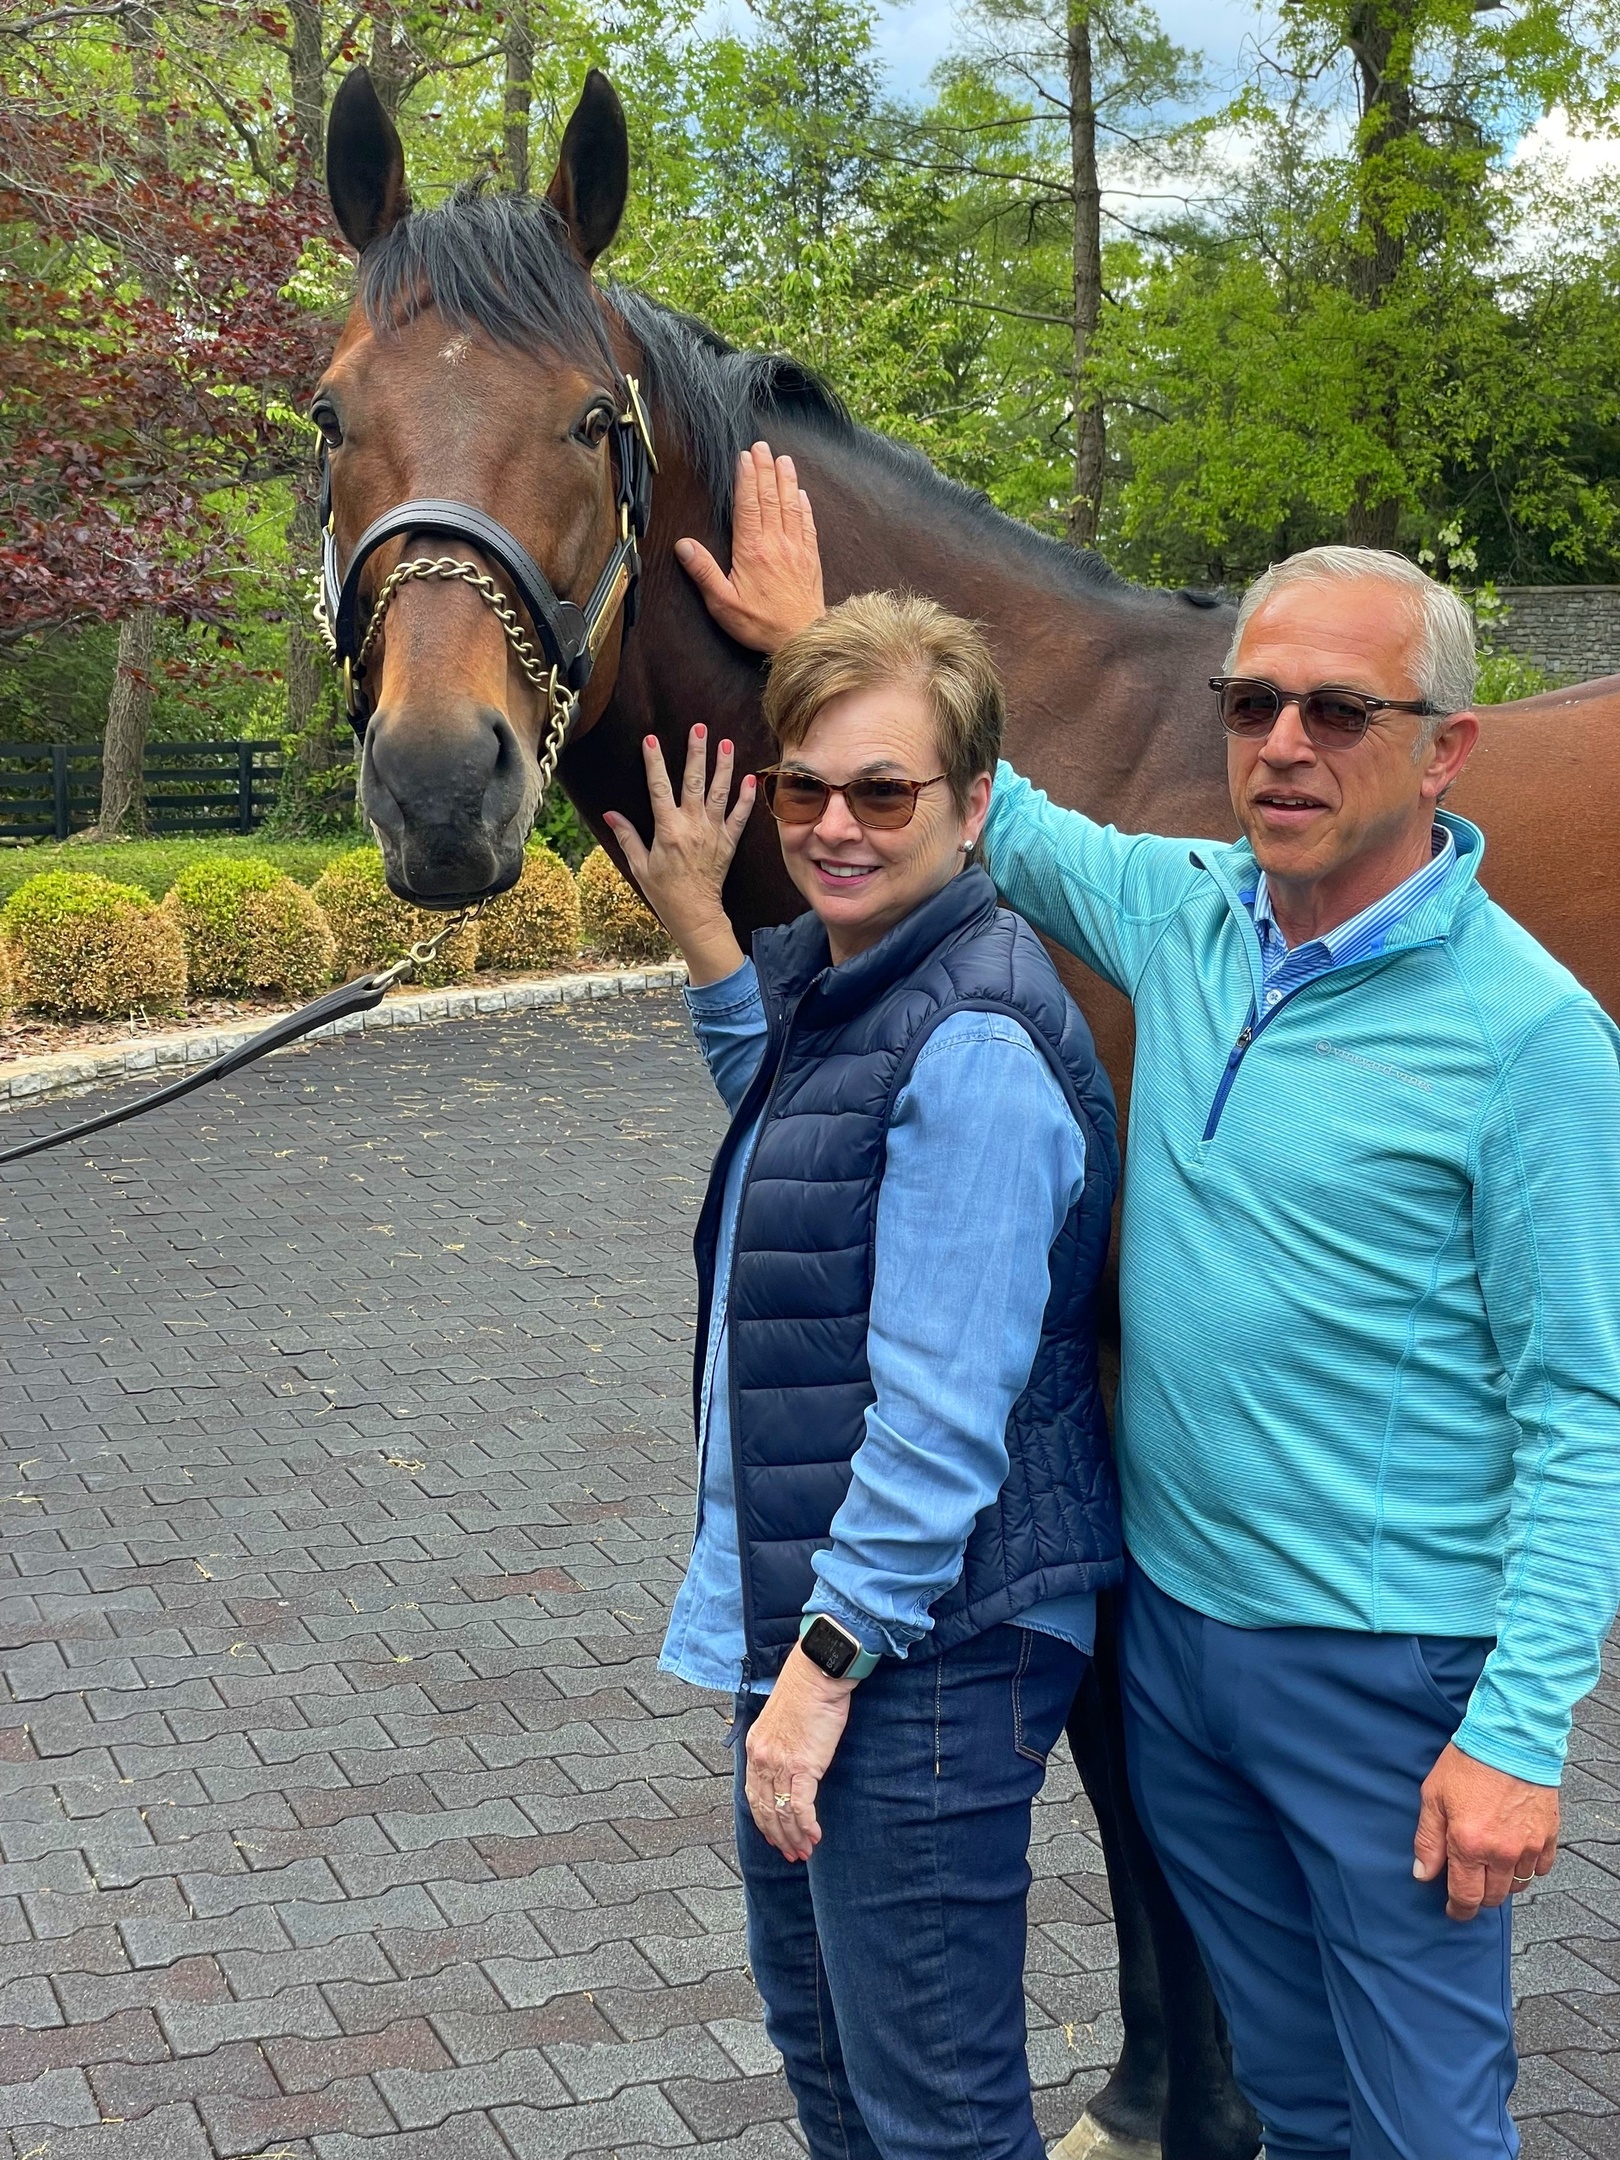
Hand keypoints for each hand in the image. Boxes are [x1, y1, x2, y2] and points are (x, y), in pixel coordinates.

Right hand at [603, 727, 752, 986]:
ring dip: (723, 766)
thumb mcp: (639, 865)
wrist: (695, 914)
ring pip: (719, 792)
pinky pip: (740, 816)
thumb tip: (609, 813)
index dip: (654, 762)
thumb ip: (627, 836)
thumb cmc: (664, 892)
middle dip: (695, 752)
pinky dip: (746, 798)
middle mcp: (692, 826)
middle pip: (693, 781)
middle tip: (699, 727)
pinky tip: (751, 778)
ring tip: (726, 743)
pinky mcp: (729, 842)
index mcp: (667, 829)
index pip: (658, 787)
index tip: (651, 739)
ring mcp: (713, 832)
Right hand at [677, 441, 825, 655]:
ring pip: (790, 506)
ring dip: (786, 480)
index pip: (748, 505)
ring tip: (782, 459)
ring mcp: (796, 549)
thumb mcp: (723, 603)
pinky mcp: (811, 559)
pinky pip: (807, 525)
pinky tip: (801, 493)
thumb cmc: (760, 624)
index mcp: (752, 550)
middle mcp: (776, 543)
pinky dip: (803, 506)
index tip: (744, 457)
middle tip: (761, 446)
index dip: (746, 478)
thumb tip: (683, 545)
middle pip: (770, 498)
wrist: (802, 638)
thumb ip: (703, 572)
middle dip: (765, 469)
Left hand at [744, 1645, 856, 1862]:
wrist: (819, 1672)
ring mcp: (781, 1764)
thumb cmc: (806, 1691)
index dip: (764, 1821)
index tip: (775, 1837)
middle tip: (792, 1854)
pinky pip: (800, 1806)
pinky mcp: (804, 1765)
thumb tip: (789, 1763)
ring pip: (782, 1813)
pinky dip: (807, 1825)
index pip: (753, 1796)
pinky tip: (815, 1835)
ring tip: (805, 1851)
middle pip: (765, 1810)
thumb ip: (779, 1744)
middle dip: (778, 1837)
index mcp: (755, 1748)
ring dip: (794, 1837)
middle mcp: (763, 1758)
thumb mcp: (781, 1720)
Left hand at [1413, 1741, 1559, 1920]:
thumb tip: (1422, 1874)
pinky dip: (1526, 1868)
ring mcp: (1528, 1846)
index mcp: (1469, 1845)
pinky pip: (1539, 1869)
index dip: (1458, 1909)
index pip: (1465, 1896)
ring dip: (1501, 1882)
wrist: (1511, 1739)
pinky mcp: (1548, 1837)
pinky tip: (1514, 1853)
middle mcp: (1501, 1853)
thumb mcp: (1434, 1796)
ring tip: (1489, 1864)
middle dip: (1478, 1896)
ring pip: (1516, 1885)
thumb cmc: (1468, 1762)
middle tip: (1468, 1882)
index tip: (1454, 1911)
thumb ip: (1428, 1839)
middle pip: (1492, 1896)